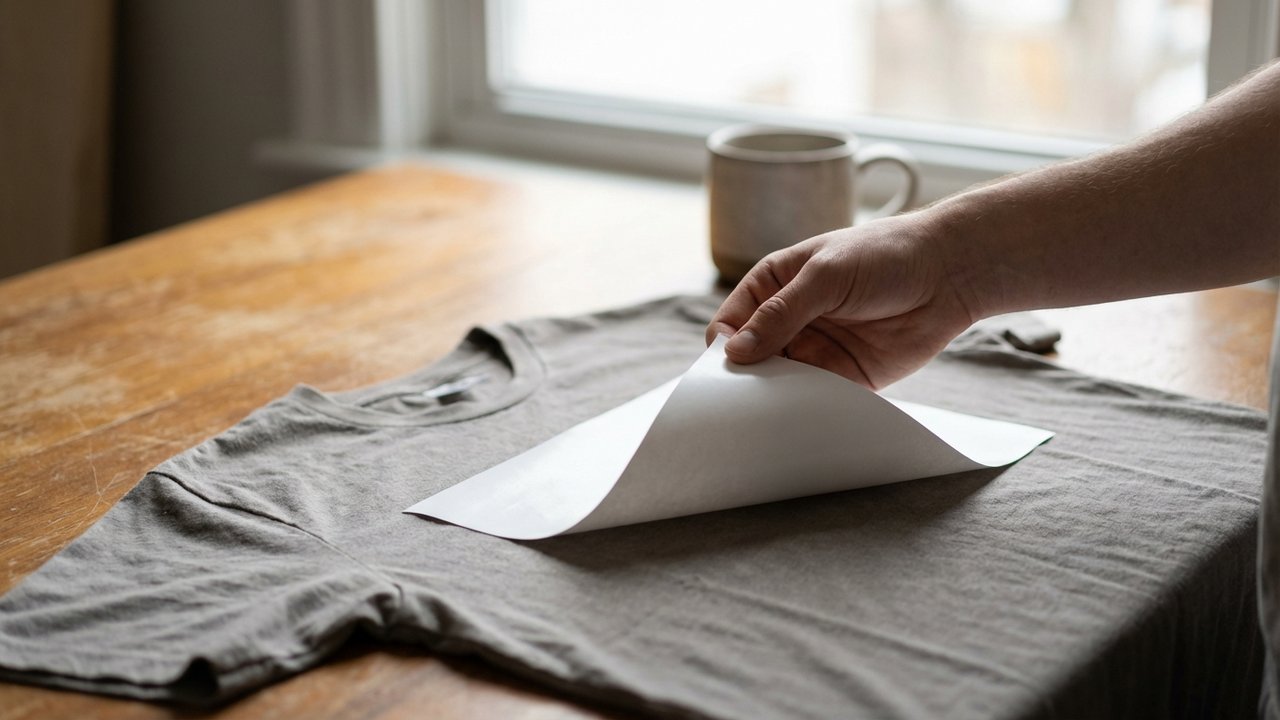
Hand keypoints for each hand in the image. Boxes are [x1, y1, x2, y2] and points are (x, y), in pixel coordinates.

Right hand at [706, 214, 976, 388]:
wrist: (950, 273)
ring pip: (780, 383)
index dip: (724, 345)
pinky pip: (816, 398)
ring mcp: (817, 349)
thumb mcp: (824, 276)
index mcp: (775, 286)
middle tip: (741, 400)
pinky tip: (804, 416)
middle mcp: (790, 320)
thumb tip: (734, 351)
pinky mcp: (846, 376)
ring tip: (770, 412)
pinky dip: (807, 408)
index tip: (728, 366)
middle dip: (745, 379)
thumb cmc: (885, 256)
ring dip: (775, 397)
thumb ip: (780, 313)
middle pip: (751, 358)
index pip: (731, 322)